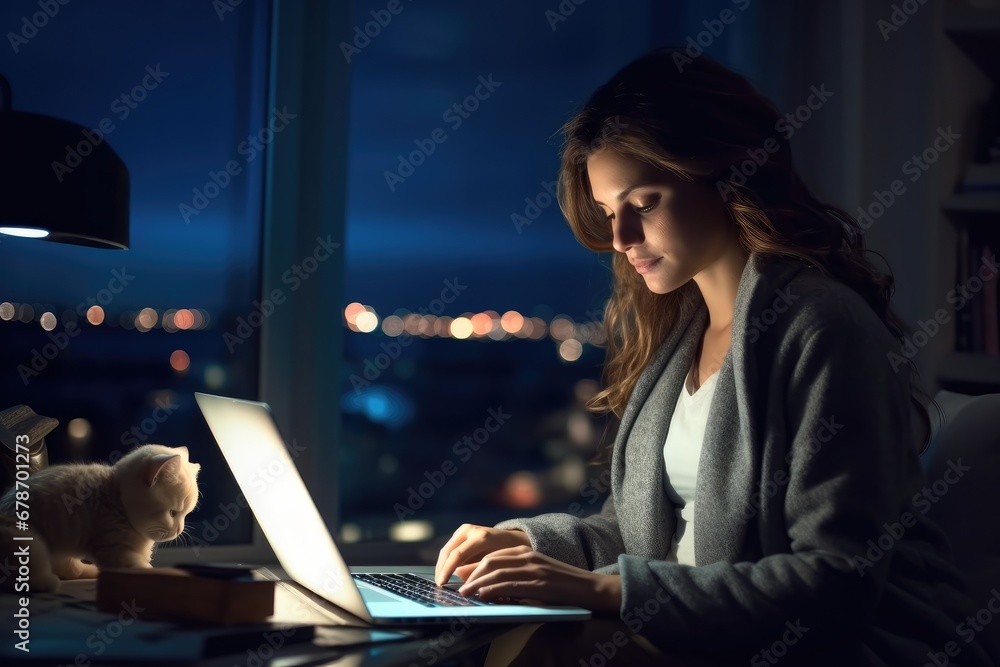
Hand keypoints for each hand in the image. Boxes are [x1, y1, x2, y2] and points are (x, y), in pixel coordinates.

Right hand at [435, 524, 530, 585]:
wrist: (513, 539)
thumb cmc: (507, 555)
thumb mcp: (495, 564)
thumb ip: (476, 571)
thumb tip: (458, 581)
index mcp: (481, 537)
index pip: (457, 555)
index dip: (447, 570)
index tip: (441, 584)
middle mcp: (470, 530)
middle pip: (448, 551)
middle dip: (441, 569)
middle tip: (438, 585)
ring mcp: (465, 529)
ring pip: (446, 549)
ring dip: (442, 565)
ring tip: (441, 581)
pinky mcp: (461, 532)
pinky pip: (450, 548)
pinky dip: (447, 561)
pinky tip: (446, 573)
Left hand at [457, 545, 621, 612]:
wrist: (590, 587)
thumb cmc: (560, 585)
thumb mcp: (535, 575)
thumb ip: (512, 576)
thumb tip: (484, 585)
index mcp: (525, 552)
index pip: (492, 556)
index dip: (473, 567)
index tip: (460, 578)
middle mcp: (527, 556)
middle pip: (490, 561)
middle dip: (471, 575)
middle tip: (459, 588)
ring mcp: (533, 569)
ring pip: (497, 572)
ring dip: (477, 584)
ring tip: (466, 594)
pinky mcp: (539, 583)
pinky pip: (510, 585)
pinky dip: (493, 590)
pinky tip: (484, 597)